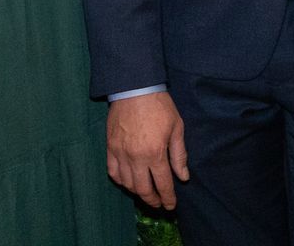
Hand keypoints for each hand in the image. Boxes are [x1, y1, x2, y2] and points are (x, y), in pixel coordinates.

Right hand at [105, 91, 188, 209]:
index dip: (167, 198)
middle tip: (159, 203)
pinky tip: (128, 181)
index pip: (162, 184)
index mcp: (155, 153)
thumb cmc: (159, 106)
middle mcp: (136, 157)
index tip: (171, 205)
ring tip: (146, 193)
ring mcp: (120, 153)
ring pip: (127, 184)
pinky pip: (112, 172)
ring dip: (137, 192)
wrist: (134, 87)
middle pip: (143, 189)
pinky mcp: (110, 147)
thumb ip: (179, 155)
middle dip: (152, 200)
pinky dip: (121, 180)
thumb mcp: (176, 127)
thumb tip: (183, 177)